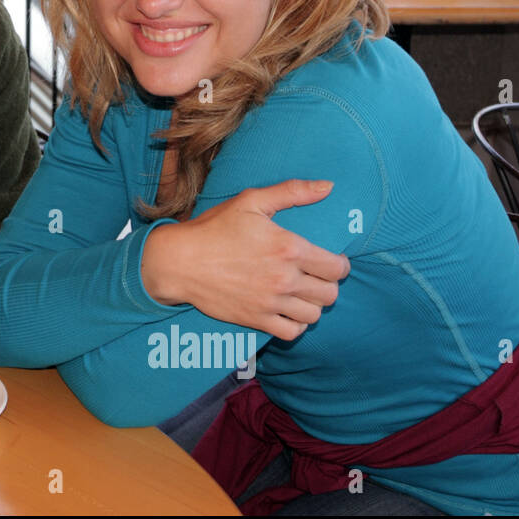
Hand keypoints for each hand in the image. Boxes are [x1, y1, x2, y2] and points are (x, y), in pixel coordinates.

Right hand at [140, 179, 350, 340]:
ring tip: (302, 294)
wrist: (179, 261)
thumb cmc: (214, 228)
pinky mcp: (256, 319)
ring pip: (314, 315)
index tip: (331, 261)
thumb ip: (292, 192)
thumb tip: (328, 186)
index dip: (339, 265)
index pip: (337, 268)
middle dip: (328, 285)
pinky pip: (292, 332)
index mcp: (289, 248)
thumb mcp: (251, 201)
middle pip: (330, 294)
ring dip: (312, 305)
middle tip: (315, 277)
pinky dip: (295, 325)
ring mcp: (270, 301)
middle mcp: (284, 278)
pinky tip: (287, 311)